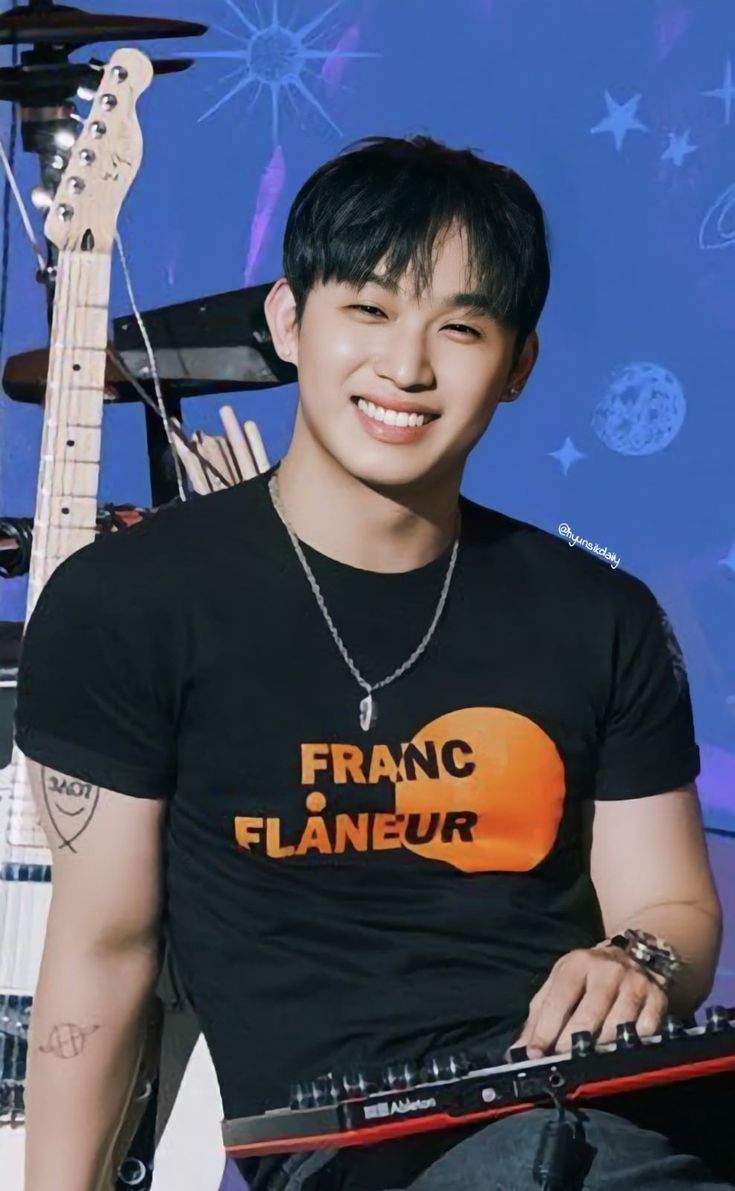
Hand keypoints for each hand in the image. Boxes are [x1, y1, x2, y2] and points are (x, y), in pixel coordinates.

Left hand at [505, 945, 668, 1059]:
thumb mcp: (560, 985)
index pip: (560, 998)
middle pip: (588, 1015)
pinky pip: (646, 1030)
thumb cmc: (588, 978)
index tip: (535, 1055)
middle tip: (561, 1065)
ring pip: (617, 1026)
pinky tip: (621, 1054)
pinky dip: (632, 1045)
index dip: (545, 1029)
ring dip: (601, 1049)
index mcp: (578, 963)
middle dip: (571, 1044)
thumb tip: (519, 1051)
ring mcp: (635, 982)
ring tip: (588, 1065)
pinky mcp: (658, 998)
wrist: (634, 956)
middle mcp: (608, 969)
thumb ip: (538, 1016)